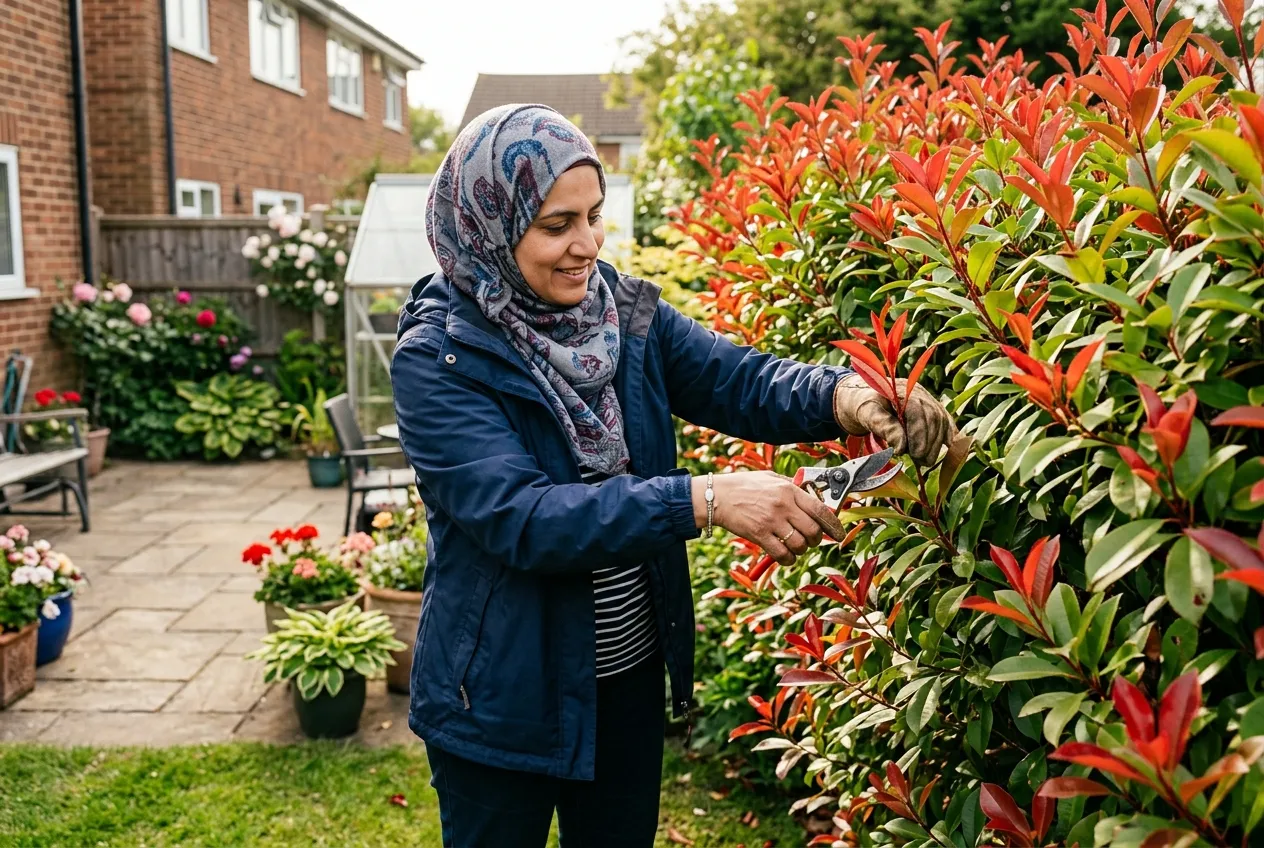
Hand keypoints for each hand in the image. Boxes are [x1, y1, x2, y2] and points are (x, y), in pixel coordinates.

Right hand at [692, 471, 846, 565]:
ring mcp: (771, 521)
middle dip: (816, 540)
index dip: (833, 524)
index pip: (820, 509)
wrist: (717, 497)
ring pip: (800, 544)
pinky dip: (788, 559)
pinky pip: (783, 554)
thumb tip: (811, 495)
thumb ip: (790, 486)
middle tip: (812, 540)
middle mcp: (783, 505)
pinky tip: (786, 556)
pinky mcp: (759, 535)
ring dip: (801, 550)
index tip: (838, 533)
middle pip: (813, 530)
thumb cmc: (743, 486)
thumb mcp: (770, 478)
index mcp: (788, 489)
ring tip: (796, 547)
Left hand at [833, 374, 953, 466]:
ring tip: (924, 461)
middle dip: (928, 443)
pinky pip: (948, 423)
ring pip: (943, 421)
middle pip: (933, 417)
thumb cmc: (866, 407)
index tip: (910, 453)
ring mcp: (930, 401)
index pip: (917, 409)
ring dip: (937, 445)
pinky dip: (951, 439)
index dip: (917, 432)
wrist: (867, 399)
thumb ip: (884, 427)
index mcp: (901, 389)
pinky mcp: (935, 411)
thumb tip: (901, 447)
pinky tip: (950, 453)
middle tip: (919, 461)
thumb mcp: (868, 415)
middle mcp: (919, 393)